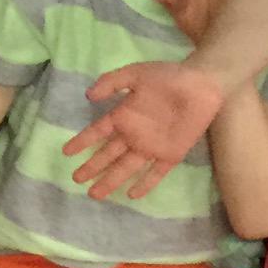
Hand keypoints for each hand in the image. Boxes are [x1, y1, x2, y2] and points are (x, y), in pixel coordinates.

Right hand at [62, 62, 226, 197]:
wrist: (201, 83)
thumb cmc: (168, 75)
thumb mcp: (135, 73)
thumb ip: (111, 83)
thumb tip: (88, 96)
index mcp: (124, 115)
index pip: (98, 132)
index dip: (82, 142)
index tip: (66, 153)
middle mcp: (134, 134)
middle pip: (108, 155)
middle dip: (92, 167)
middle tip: (76, 179)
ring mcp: (152, 146)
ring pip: (126, 168)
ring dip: (110, 180)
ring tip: (95, 194)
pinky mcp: (171, 154)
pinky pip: (155, 172)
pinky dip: (145, 184)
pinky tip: (132, 195)